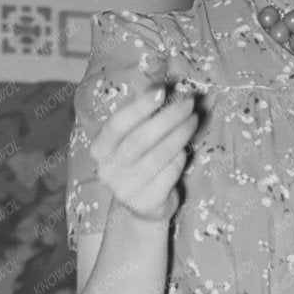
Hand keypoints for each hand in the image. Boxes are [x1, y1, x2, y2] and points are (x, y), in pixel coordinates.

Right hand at [94, 83, 198, 226]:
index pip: (117, 125)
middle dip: (168, 117)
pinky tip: (185, 149)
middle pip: (141, 139)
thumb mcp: (134, 138)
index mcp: (99, 150)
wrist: (143, 204)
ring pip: (158, 156)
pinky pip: (168, 173)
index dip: (139, 106)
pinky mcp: (145, 203)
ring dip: (180, 134)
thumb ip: (142, 116)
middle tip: (188, 103)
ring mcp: (125, 190)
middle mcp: (107, 171)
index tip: (162, 90)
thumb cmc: (139, 161)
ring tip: (194, 120)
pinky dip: (179, 158)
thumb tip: (161, 89)